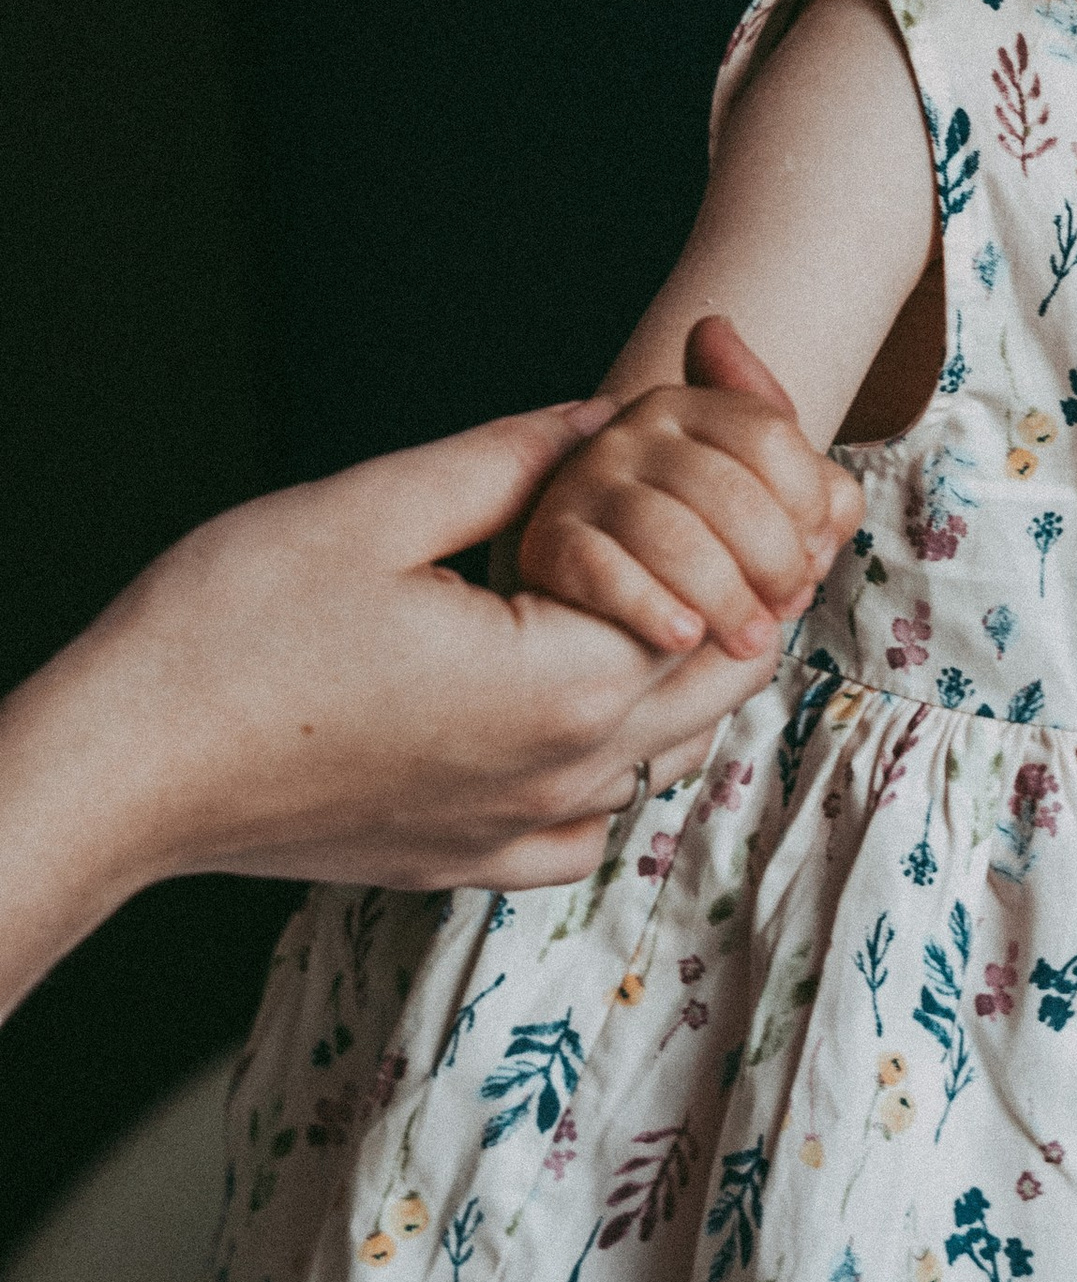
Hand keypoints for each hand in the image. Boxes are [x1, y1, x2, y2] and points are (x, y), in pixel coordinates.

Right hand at [0, 327, 865, 1015]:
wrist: (120, 775)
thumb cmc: (229, 634)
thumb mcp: (378, 506)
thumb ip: (517, 457)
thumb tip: (608, 418)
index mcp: (566, 687)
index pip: (728, 596)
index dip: (748, 510)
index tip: (747, 450)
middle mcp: (566, 780)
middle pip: (723, 680)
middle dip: (751, 583)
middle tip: (749, 504)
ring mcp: (518, 834)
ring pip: (664, 750)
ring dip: (682, 665)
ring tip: (666, 577)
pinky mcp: (468, 863)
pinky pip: (592, 817)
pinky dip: (613, 751)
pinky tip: (578, 692)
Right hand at [515, 316, 864, 658]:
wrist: (595, 587)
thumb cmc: (701, 539)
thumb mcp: (764, 504)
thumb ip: (817, 496)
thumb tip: (837, 511)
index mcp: (690, 406)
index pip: (768, 435)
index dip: (807, 503)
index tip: (816, 556)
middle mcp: (633, 430)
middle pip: (728, 491)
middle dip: (774, 562)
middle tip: (786, 609)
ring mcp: (586, 481)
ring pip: (672, 535)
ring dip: (725, 599)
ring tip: (747, 641)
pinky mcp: (548, 539)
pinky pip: (603, 571)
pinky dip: (651, 608)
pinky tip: (683, 638)